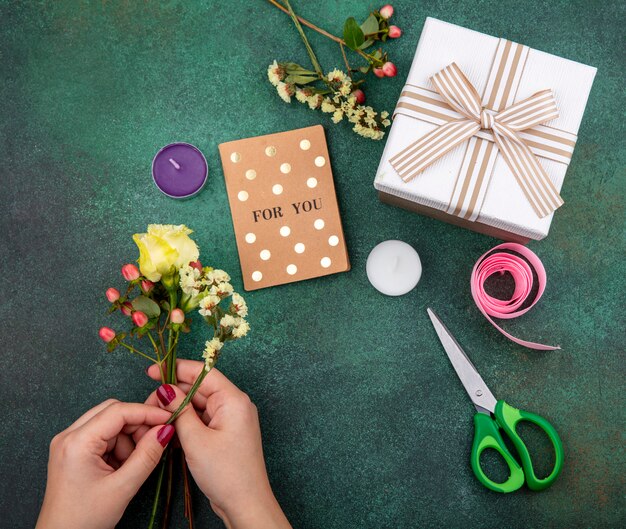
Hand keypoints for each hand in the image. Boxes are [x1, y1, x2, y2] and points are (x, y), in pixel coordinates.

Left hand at [36, 400, 173, 528]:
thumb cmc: (83, 520)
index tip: (169, 419)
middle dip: (136, 426)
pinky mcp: (72, 451)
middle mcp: (68, 436)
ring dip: (127, 439)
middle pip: (112, 412)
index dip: (147, 412)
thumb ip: (147, 455)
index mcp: (76, 442)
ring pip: (109, 424)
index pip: (118, 411)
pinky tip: (120, 467)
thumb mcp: (122, 488)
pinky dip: (117, 446)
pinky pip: (102, 436)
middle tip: (153, 443)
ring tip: (130, 466)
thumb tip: (165, 430)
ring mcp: (68, 443)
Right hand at [146, 360, 290, 528]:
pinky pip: (203, 418)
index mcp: (233, 399)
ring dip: (178, 408)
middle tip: (148, 401)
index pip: (203, 373)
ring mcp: (231, 418)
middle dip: (174, 392)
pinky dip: (187, 420)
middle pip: (199, 388)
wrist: (245, 503)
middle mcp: (235, 404)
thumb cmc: (225, 472)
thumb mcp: (195, 440)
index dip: (176, 369)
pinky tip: (169, 427)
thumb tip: (165, 390)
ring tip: (155, 415)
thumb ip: (179, 412)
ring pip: (199, 404)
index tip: (152, 370)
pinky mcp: (226, 432)